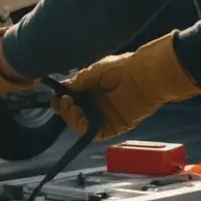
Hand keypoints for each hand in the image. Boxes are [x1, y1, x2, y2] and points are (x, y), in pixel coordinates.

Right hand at [51, 32, 200, 139]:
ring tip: (71, 105)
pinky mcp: (113, 126)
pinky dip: (82, 125)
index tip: (56, 96)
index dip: (62, 100)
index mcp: (94, 90)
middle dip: (64, 108)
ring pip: (81, 124)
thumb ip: (78, 82)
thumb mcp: (93, 72)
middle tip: (64, 100)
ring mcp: (105, 117)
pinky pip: (93, 132)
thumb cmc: (121, 68)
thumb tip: (62, 88)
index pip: (73, 99)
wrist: (143, 75)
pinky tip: (79, 114)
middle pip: (74, 114)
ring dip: (71, 117)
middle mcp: (98, 105)